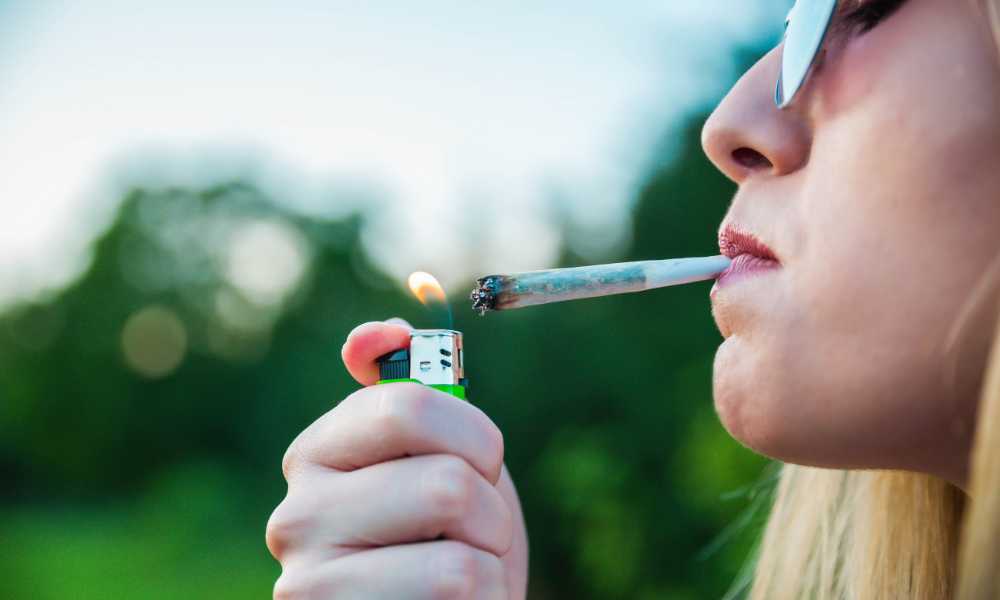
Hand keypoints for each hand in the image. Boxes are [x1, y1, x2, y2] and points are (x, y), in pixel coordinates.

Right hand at [266, 320, 528, 598]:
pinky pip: (461, 597)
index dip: (476, 436)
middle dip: (492, 513)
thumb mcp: (439, 452)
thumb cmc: (446, 532)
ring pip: (460, 562)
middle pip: (448, 487)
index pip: (408, 406)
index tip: (479, 460)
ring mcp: (311, 587)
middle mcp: (295, 517)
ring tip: (461, 579)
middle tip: (473, 532)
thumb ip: (410, 387)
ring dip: (489, 567)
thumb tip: (377, 332)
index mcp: (318, 452)